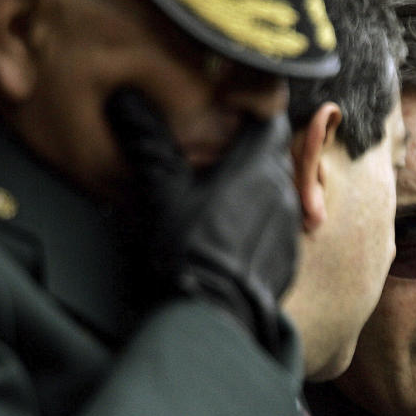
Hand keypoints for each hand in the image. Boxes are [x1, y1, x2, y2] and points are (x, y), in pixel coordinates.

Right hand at [105, 88, 298, 353]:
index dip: (250, 114)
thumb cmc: (189, 251)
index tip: (229, 116)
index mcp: (257, 166)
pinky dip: (258, 224)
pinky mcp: (288, 258)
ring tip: (217, 201)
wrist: (216, 317)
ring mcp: (289, 227)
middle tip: (213, 159)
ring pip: (277, 192)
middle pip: (272, 156)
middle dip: (247, 154)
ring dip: (253, 190)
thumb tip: (126, 99)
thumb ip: (148, 142)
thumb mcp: (161, 192)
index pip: (269, 121)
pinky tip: (228, 237)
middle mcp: (282, 191)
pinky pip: (277, 227)